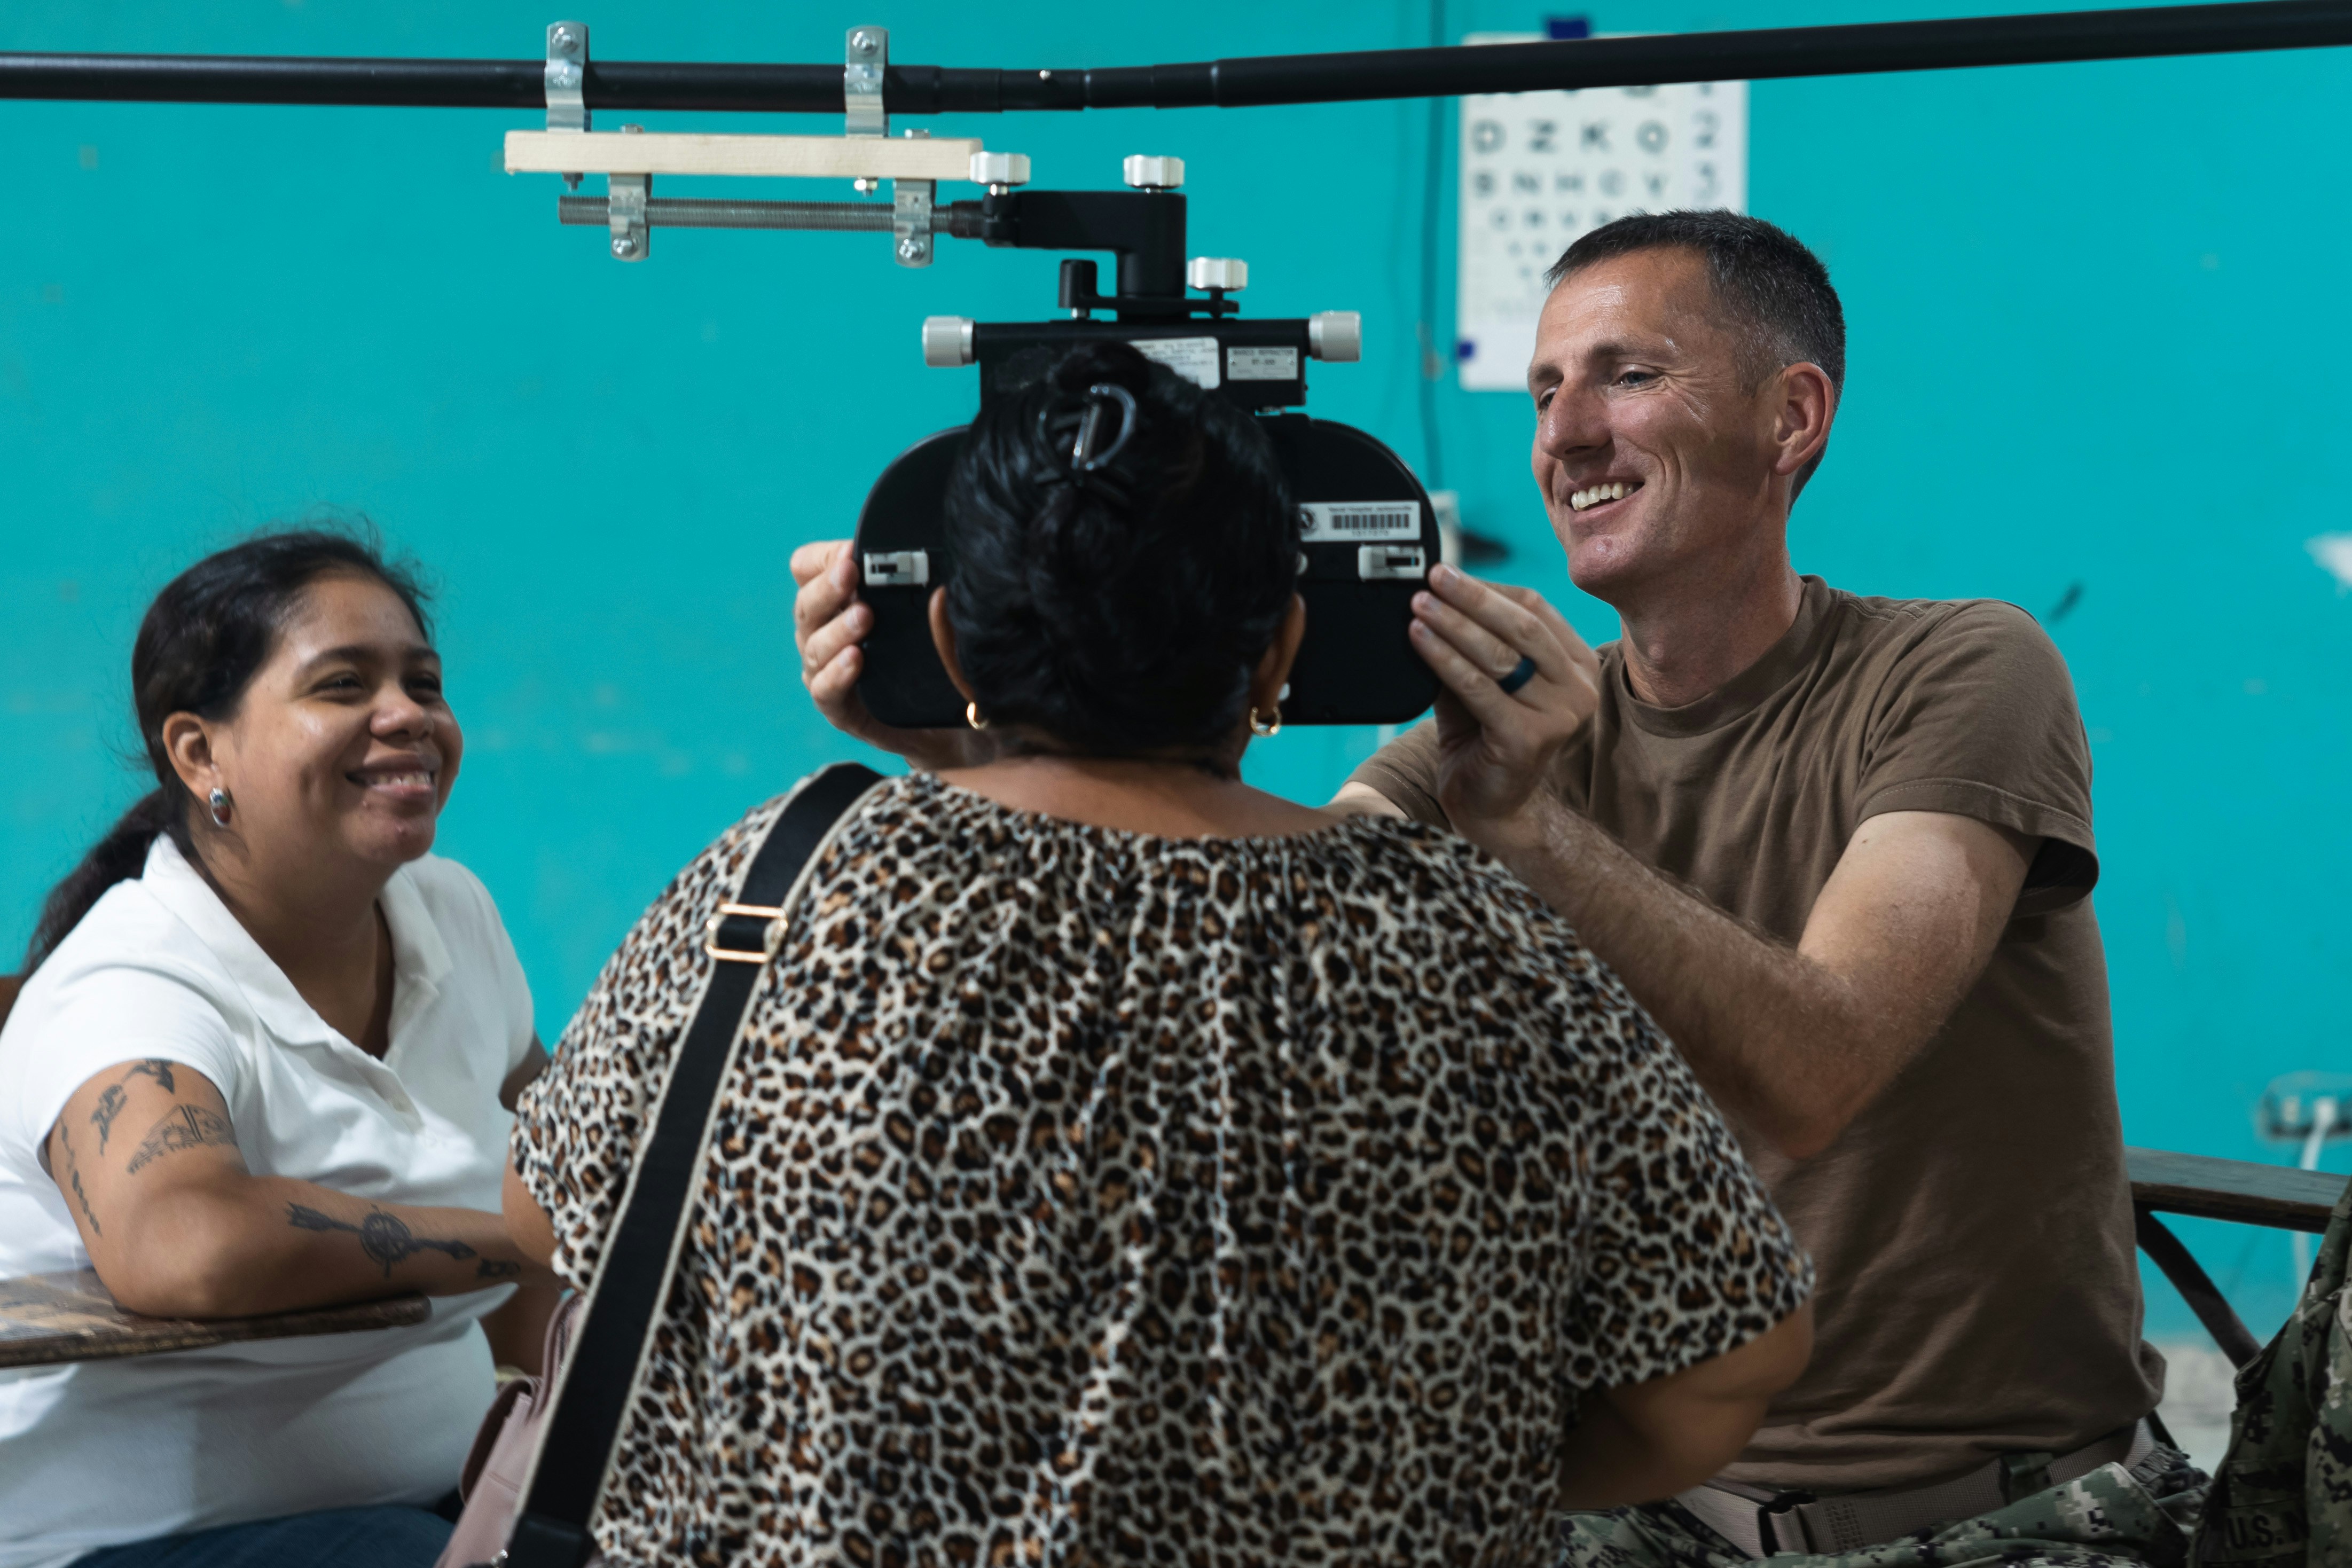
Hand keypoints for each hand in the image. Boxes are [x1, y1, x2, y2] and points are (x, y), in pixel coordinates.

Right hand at [792, 540, 974, 770]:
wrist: (944, 719)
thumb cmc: (927, 653)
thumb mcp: (920, 610)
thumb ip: (911, 582)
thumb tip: (926, 554)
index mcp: (834, 601)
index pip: (806, 568)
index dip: (822, 558)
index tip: (851, 550)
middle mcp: (820, 633)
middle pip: (806, 605)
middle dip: (829, 587)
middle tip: (851, 571)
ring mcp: (825, 671)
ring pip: (815, 646)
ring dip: (839, 629)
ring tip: (864, 617)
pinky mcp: (838, 708)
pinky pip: (825, 690)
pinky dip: (838, 674)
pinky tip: (856, 659)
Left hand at [1406, 564, 1601, 843]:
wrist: (1492, 808)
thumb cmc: (1485, 739)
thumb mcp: (1484, 681)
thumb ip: (1472, 643)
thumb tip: (1433, 596)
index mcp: (1577, 665)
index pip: (1536, 610)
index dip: (1489, 588)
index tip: (1448, 574)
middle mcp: (1578, 688)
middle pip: (1522, 626)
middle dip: (1472, 597)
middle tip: (1433, 577)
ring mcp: (1559, 716)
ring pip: (1500, 654)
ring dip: (1454, 624)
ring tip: (1419, 605)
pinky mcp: (1528, 739)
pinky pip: (1479, 688)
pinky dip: (1445, 659)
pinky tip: (1418, 639)